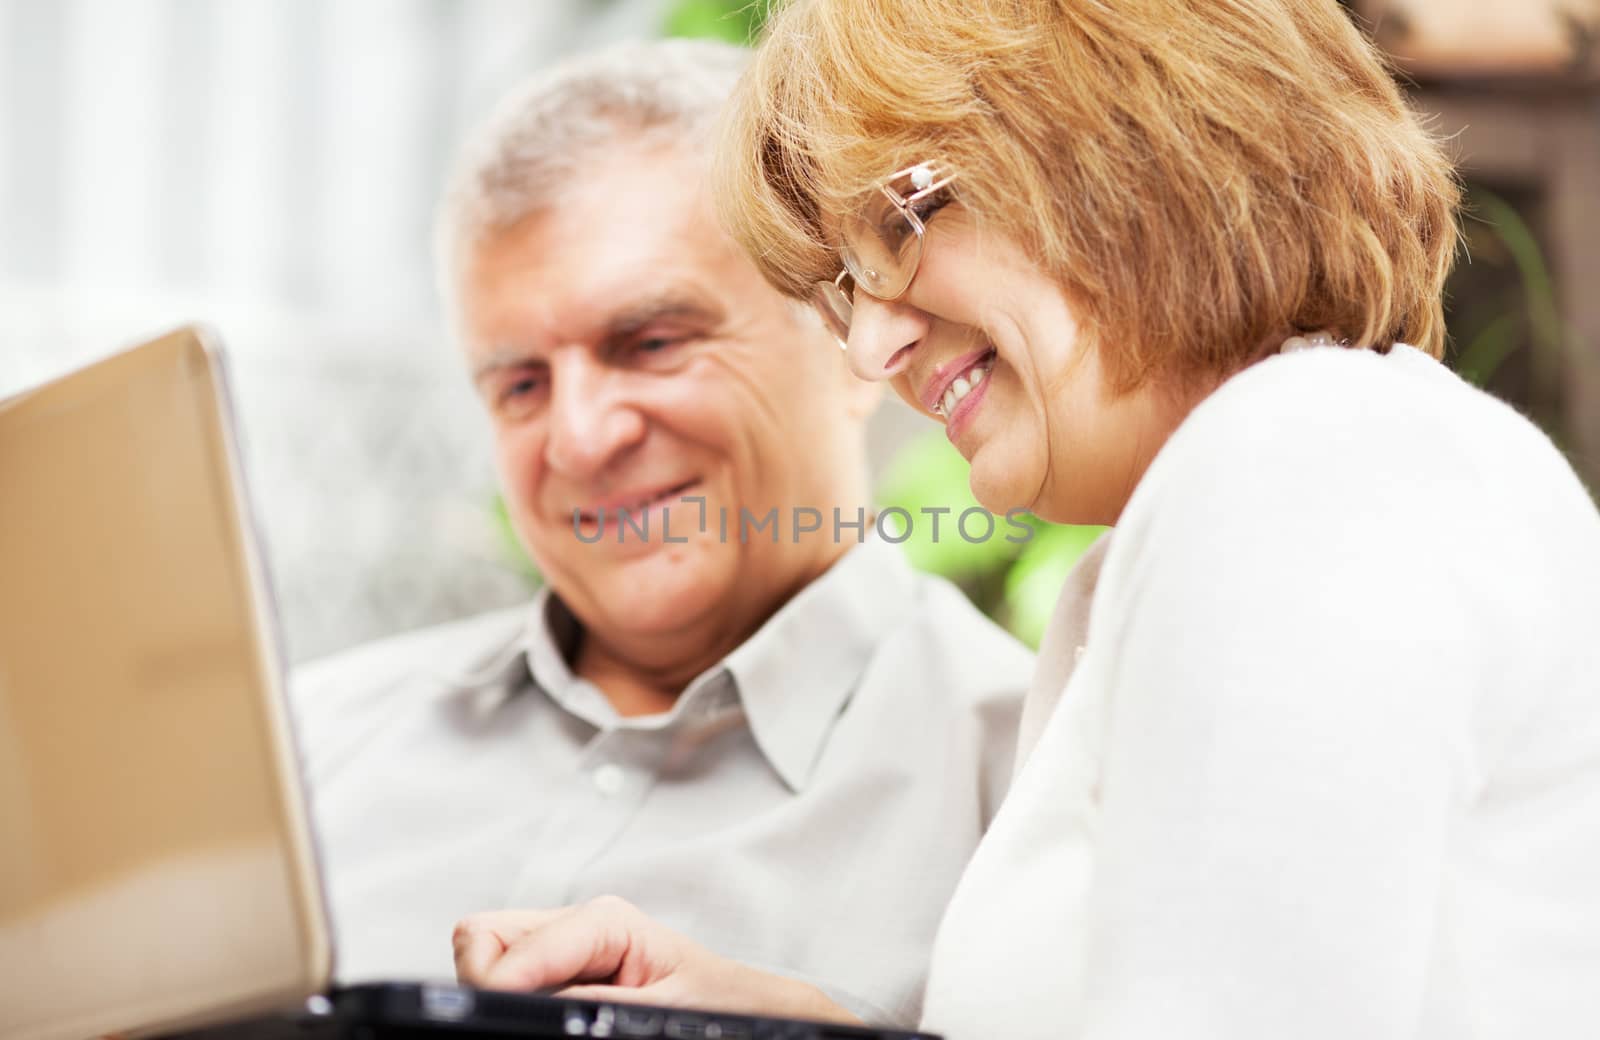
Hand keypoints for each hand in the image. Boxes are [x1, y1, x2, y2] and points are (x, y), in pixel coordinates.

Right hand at [452, 896, 858, 1024]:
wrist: (743, 1007)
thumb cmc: (717, 1003)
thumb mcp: (665, 1009)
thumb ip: (599, 1002)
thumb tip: (546, 1001)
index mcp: (604, 922)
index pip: (510, 941)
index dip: (496, 983)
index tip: (494, 1012)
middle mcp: (576, 924)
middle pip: (482, 935)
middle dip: (480, 977)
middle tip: (502, 1018)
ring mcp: (563, 945)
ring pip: (485, 952)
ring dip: (492, 987)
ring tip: (527, 1018)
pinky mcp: (558, 969)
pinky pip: (504, 975)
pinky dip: (506, 994)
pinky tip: (535, 1016)